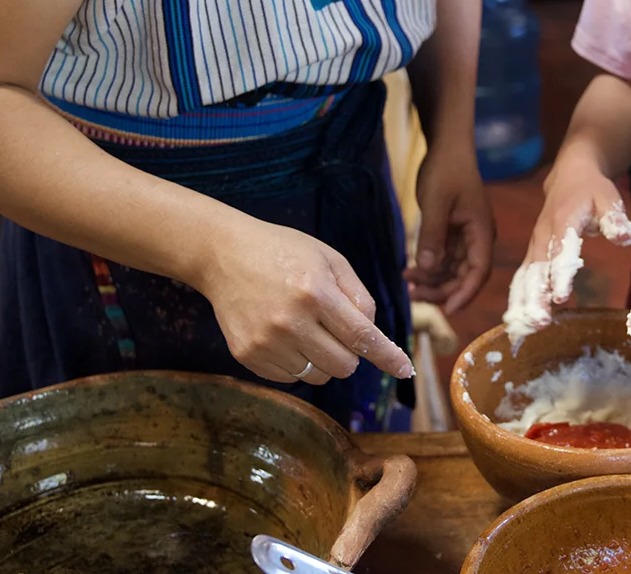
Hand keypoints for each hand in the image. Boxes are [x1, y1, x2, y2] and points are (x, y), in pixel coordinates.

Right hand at [197, 212, 413, 386]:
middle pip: (343, 365)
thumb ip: (358, 295)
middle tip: (338, 329)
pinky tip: (286, 334)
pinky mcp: (247, 356)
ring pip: (318, 376)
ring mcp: (266, 342)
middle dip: (351, 353)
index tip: (406, 369)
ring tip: (307, 327)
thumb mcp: (329, 258)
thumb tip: (373, 334)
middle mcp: (290, 322)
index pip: (361, 336)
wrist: (225, 255)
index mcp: (316, 292)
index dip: (387, 356)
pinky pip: (290, 378)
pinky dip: (298, 363)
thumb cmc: (284, 252)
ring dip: (324, 359)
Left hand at [404, 147, 493, 315]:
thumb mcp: (436, 202)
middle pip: (465, 276)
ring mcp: (465, 236)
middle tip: (413, 295)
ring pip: (452, 270)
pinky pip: (443, 258)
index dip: (465, 293)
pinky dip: (428, 267)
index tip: (447, 310)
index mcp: (481, 232)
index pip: (479, 271)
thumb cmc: (446, 171)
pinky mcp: (453, 233)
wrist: (447, 147)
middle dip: (442, 290)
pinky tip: (409, 270)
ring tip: (407, 282)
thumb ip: (432, 236)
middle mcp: (477, 238)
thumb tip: (427, 269)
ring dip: (432, 280)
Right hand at [505, 149, 630, 344]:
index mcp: (563, 220)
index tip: (561, 298)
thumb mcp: (608, 197)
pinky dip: (518, 300)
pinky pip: (522, 278)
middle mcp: (543, 235)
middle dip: (536, 297)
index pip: (561, 250)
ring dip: (523, 302)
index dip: (561, 274)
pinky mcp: (532, 254)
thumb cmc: (592, 190)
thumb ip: (614, 217)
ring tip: (524, 329)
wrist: (569, 176)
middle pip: (537, 269)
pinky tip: (517, 322)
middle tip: (540, 322)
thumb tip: (624, 237)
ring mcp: (535, 245)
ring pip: (524, 276)